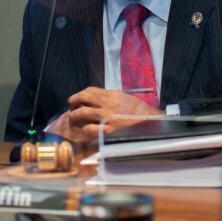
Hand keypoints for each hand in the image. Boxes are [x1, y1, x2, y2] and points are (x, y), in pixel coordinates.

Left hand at [46, 87, 162, 141]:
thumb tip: (98, 99)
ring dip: (74, 115)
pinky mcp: (108, 130)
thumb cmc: (139, 111)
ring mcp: (107, 117)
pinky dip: (85, 129)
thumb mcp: (125, 98)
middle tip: (71, 107)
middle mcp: (107, 104)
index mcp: (112, 95)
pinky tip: (86, 130)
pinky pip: (90, 129)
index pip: (90, 90)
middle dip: (73, 101)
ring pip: (82, 112)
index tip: (78, 99)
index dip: (80, 94)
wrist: (150, 122)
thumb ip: (111, 98)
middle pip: (82, 98)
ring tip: (73, 118)